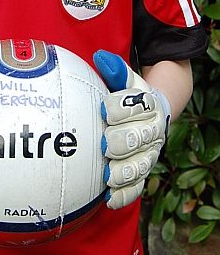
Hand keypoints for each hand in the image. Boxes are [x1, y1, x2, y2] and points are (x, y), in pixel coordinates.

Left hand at [93, 50, 170, 209]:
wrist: (148, 115)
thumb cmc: (126, 95)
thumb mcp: (123, 80)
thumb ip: (115, 70)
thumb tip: (101, 57)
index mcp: (149, 105)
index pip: (140, 105)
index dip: (121, 107)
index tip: (104, 107)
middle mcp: (153, 131)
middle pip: (141, 138)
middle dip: (122, 140)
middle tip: (105, 143)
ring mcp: (148, 153)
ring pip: (140, 165)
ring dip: (123, 171)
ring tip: (106, 173)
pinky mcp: (141, 173)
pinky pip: (136, 187)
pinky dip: (123, 194)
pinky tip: (108, 197)